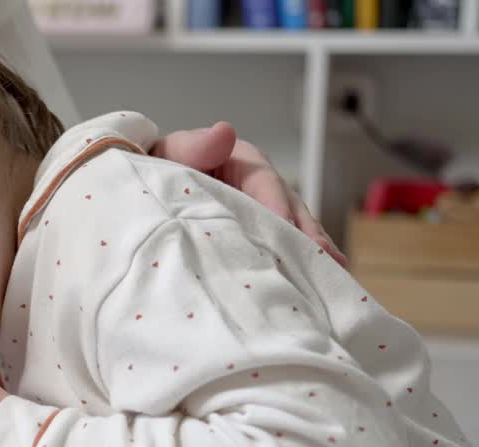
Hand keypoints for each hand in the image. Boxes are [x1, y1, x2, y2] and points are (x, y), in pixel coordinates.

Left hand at [152, 122, 346, 265]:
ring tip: (332, 270)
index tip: (284, 227)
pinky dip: (297, 262)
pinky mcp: (258, 235)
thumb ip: (195, 145)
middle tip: (324, 256)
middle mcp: (261, 187)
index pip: (265, 182)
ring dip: (311, 251)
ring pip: (292, 229)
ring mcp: (263, 212)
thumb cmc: (160, 168)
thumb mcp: (173, 152)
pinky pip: (282, 247)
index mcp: (244, 162)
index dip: (277, 205)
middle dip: (308, 232)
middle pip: (290, 208)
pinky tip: (313, 282)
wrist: (146, 193)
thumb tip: (224, 132)